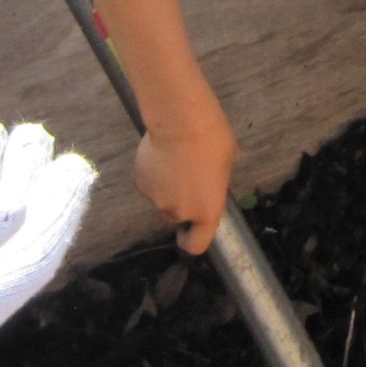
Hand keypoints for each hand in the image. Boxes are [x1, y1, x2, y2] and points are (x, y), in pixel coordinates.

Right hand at [135, 92, 236, 254]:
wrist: (180, 121)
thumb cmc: (213, 139)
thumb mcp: (227, 164)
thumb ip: (215, 183)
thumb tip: (210, 180)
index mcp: (206, 212)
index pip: (196, 245)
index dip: (192, 239)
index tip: (190, 230)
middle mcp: (178, 212)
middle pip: (175, 218)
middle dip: (179, 204)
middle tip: (186, 179)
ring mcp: (155, 199)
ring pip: (160, 200)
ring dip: (165, 188)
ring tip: (172, 161)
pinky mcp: (138, 183)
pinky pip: (147, 184)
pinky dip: (152, 175)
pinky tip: (159, 154)